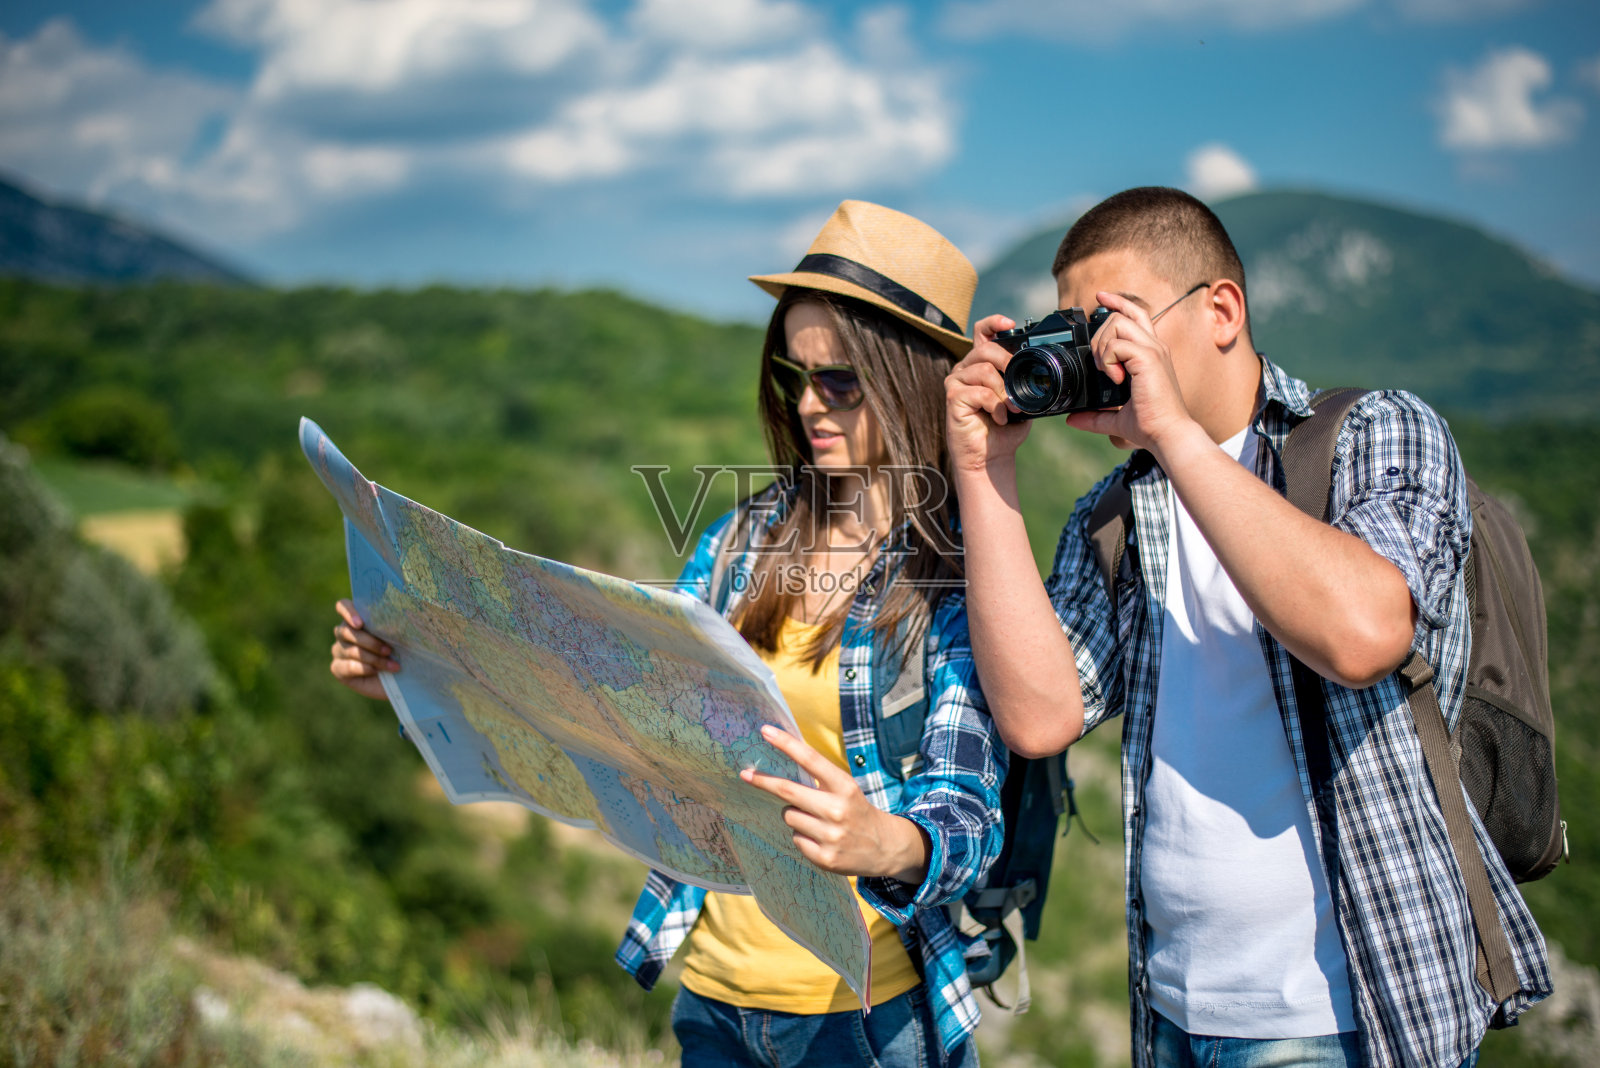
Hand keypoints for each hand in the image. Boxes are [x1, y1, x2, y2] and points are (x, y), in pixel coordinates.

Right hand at [329, 598, 397, 700]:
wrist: (401, 677)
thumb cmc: (402, 652)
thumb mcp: (400, 636)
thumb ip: (393, 624)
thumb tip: (400, 613)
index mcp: (357, 618)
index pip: (343, 606)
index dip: (348, 612)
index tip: (360, 623)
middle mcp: (344, 633)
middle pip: (346, 631)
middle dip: (369, 642)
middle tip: (388, 650)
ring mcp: (339, 650)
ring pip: (349, 650)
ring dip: (373, 658)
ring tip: (392, 665)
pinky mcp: (338, 668)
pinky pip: (346, 666)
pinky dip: (364, 668)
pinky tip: (376, 671)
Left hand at [742, 725, 929, 884]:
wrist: (885, 847)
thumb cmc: (857, 811)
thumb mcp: (846, 788)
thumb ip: (819, 778)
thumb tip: (782, 760)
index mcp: (845, 787)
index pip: (810, 760)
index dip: (786, 743)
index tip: (765, 731)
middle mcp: (838, 810)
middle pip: (788, 791)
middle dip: (763, 780)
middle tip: (746, 774)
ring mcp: (831, 836)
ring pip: (789, 816)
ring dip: (794, 814)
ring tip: (815, 820)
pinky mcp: (825, 858)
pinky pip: (796, 839)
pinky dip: (802, 836)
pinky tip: (821, 838)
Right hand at [945, 314, 1032, 474]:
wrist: (991, 457)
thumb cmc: (1005, 428)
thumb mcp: (1020, 399)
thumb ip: (1023, 381)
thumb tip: (1039, 372)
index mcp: (981, 364)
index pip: (982, 333)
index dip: (993, 322)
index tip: (1010, 323)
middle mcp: (965, 369)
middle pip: (986, 349)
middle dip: (1008, 363)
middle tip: (1020, 384)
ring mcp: (956, 383)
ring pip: (984, 370)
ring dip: (1004, 391)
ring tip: (1011, 408)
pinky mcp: (952, 398)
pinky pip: (979, 392)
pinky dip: (996, 406)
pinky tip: (1000, 418)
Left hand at [1065, 291, 1197, 455]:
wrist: (1167, 434)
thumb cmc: (1150, 425)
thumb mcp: (1115, 419)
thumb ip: (1094, 416)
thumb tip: (1072, 419)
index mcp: (1150, 353)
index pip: (1136, 315)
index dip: (1117, 303)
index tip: (1100, 297)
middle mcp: (1154, 347)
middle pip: (1122, 316)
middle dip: (1100, 336)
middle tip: (1100, 364)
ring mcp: (1153, 350)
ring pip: (1118, 324)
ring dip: (1103, 347)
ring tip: (1107, 371)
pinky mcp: (1149, 359)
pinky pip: (1117, 345)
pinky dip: (1108, 361)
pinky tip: (1116, 379)